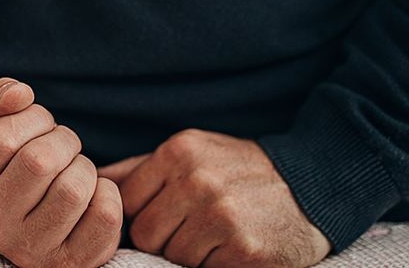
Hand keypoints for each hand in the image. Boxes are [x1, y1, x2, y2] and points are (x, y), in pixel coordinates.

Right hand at [0, 78, 122, 267]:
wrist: (42, 228)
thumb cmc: (19, 170)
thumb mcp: (1, 132)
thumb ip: (2, 101)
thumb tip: (19, 92)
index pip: (0, 137)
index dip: (32, 118)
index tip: (40, 124)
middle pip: (39, 161)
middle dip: (63, 140)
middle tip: (63, 148)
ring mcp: (29, 251)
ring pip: (74, 188)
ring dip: (85, 167)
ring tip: (75, 173)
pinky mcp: (69, 264)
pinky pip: (104, 214)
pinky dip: (107, 194)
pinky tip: (91, 199)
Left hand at [99, 129, 329, 266]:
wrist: (314, 182)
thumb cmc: (242, 170)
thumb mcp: (193, 151)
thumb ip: (143, 168)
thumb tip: (93, 178)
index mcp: (178, 153)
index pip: (127, 201)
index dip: (142, 216)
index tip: (166, 215)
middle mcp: (197, 181)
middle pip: (146, 233)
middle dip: (165, 239)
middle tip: (196, 229)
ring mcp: (221, 216)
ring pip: (173, 257)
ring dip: (192, 255)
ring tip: (219, 236)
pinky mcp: (243, 250)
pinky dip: (216, 266)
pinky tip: (235, 247)